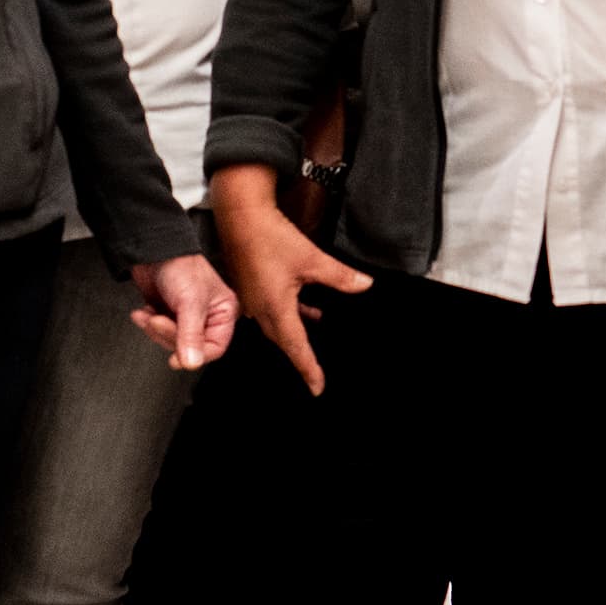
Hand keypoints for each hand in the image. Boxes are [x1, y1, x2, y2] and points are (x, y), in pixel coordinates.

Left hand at [130, 252, 238, 369]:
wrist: (152, 249)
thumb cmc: (179, 264)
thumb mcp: (190, 302)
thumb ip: (190, 334)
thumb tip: (191, 362)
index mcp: (223, 312)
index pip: (215, 347)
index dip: (195, 354)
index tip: (176, 358)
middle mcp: (208, 316)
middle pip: (189, 346)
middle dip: (168, 334)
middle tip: (158, 321)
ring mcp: (187, 316)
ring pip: (172, 340)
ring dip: (155, 329)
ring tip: (149, 314)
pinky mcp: (169, 313)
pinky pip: (159, 331)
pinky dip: (148, 323)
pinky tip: (145, 311)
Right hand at [217, 190, 368, 392]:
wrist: (240, 216)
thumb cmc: (271, 237)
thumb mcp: (311, 258)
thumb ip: (339, 276)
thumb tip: (365, 285)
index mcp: (275, 308)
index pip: (296, 347)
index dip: (309, 368)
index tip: (317, 388)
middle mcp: (260, 309)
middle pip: (283, 341)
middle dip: (300, 357)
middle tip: (314, 374)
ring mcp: (252, 299)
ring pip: (276, 326)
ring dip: (295, 335)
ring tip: (313, 341)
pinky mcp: (250, 287)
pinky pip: (270, 311)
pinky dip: (289, 315)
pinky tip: (306, 308)